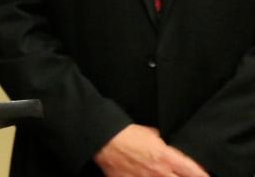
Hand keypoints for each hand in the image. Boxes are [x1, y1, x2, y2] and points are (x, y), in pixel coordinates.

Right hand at [93, 124, 207, 176]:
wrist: (102, 140)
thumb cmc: (124, 133)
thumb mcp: (148, 132)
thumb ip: (160, 140)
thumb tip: (165, 143)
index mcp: (165, 156)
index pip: (192, 170)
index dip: (202, 175)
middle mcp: (159, 172)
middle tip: (186, 176)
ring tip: (160, 174)